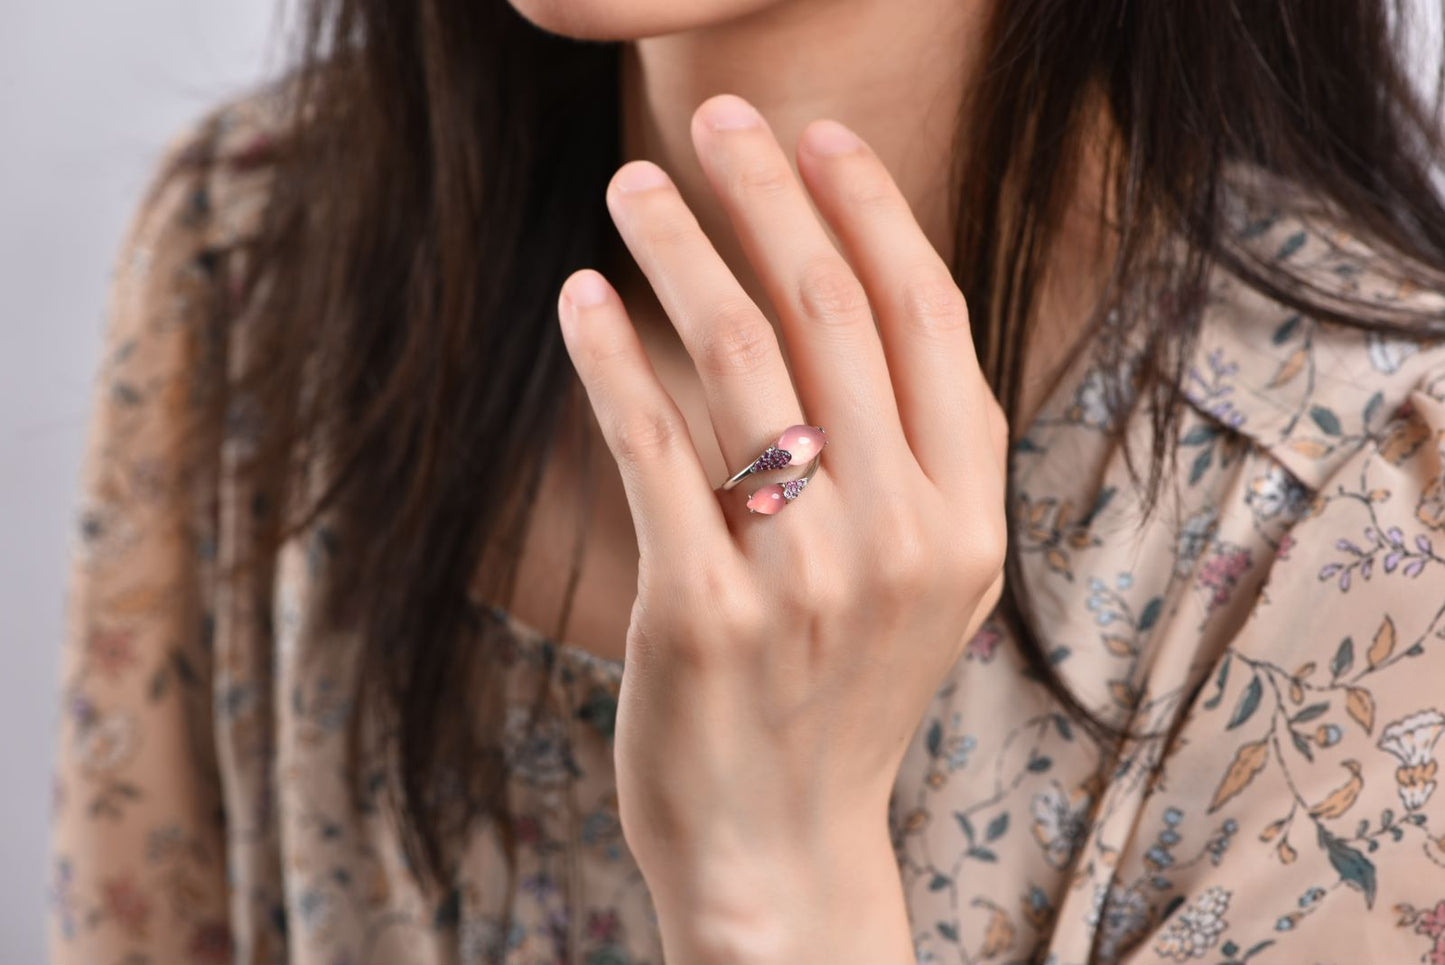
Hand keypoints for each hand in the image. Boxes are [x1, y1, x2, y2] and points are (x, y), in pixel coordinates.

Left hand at [556, 93, 1008, 963]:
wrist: (782, 848)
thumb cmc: (841, 695)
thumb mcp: (922, 581)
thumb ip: (911, 454)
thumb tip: (847, 292)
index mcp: (967, 517)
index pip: (927, 317)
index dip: (871, 210)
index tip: (818, 136)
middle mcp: (901, 536)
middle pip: (829, 312)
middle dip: (767, 193)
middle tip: (716, 118)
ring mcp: (805, 579)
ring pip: (735, 358)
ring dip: (677, 247)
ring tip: (630, 187)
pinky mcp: (702, 614)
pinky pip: (651, 447)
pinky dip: (612, 355)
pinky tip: (582, 297)